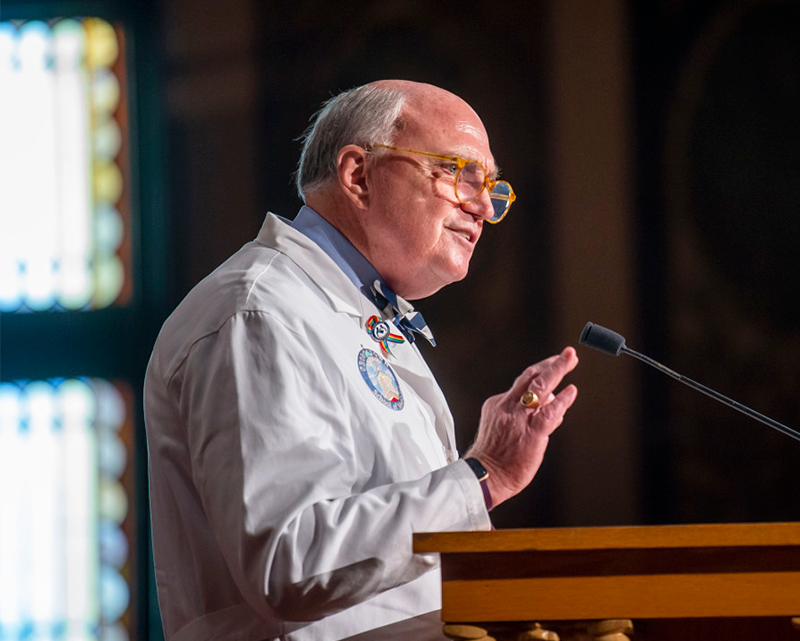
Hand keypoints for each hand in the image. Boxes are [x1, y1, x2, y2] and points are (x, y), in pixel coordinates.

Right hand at [464, 347, 578, 506]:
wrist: (484, 477)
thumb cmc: (493, 457)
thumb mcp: (501, 428)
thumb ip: (524, 415)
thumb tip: (549, 404)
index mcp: (498, 405)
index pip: (522, 383)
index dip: (540, 371)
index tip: (551, 364)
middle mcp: (508, 407)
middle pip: (530, 377)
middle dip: (550, 363)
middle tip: (567, 354)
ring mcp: (519, 418)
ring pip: (540, 387)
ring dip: (557, 370)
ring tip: (570, 359)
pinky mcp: (532, 433)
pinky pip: (550, 412)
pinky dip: (562, 400)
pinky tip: (571, 391)